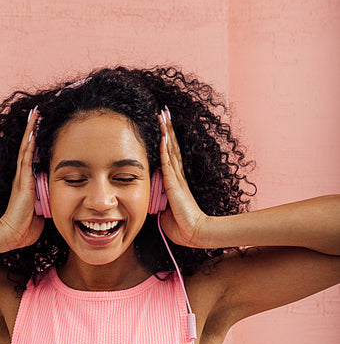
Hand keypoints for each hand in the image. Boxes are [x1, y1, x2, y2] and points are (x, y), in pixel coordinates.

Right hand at [0, 107, 44, 249]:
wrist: (13, 234)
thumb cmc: (25, 227)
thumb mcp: (40, 211)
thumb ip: (46, 202)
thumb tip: (56, 200)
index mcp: (27, 182)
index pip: (31, 156)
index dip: (35, 142)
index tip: (39, 127)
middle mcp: (23, 176)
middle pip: (28, 147)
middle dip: (32, 129)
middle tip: (36, 112)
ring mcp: (22, 177)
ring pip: (27, 148)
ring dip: (31, 131)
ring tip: (35, 114)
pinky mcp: (23, 181)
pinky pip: (26, 158)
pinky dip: (30, 144)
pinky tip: (33, 131)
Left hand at [157, 107, 207, 247]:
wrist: (193, 232)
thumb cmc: (180, 226)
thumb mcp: (165, 210)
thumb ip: (158, 201)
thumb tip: (149, 200)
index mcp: (176, 181)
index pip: (171, 154)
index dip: (167, 139)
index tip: (163, 125)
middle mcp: (177, 175)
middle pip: (172, 146)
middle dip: (167, 128)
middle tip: (164, 111)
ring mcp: (177, 178)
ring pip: (170, 149)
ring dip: (166, 131)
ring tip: (163, 115)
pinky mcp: (174, 184)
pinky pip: (168, 162)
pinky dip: (165, 148)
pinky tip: (163, 136)